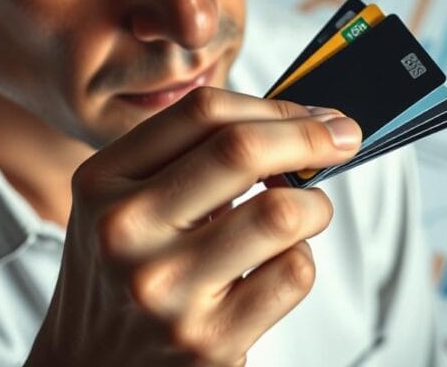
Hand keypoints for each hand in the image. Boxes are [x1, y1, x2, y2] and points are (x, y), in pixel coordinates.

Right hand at [25, 87, 362, 366]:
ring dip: (314, 205)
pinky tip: (276, 266)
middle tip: (343, 138)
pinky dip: (301, 259)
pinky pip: (294, 273)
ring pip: (281, 212)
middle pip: (242, 150)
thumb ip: (193, 156)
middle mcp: (125, 231)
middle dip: (310, 137)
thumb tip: (303, 122)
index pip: (202, 112)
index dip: (273, 106)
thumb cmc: (125, 275)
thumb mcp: (128, 203)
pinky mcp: (208, 340)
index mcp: (103, 181)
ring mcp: (166, 289)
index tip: (313, 113)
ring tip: (304, 215)